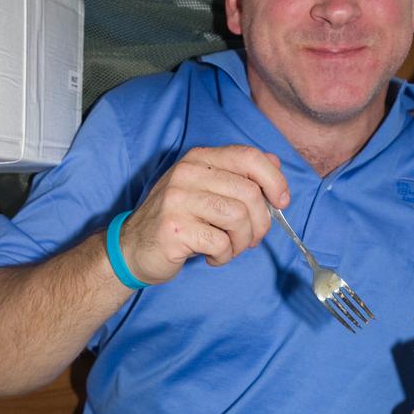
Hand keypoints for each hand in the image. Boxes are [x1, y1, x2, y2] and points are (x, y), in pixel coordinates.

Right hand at [117, 145, 289, 285]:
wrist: (133, 248)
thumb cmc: (178, 219)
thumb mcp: (206, 189)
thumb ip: (238, 174)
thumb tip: (275, 164)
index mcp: (199, 158)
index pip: (249, 157)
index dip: (274, 180)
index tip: (281, 202)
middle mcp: (187, 173)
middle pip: (249, 193)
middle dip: (260, 222)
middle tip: (251, 237)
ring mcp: (178, 200)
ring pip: (238, 218)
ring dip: (242, 241)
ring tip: (229, 247)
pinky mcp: (174, 229)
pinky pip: (221, 243)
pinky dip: (224, 256)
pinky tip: (212, 256)